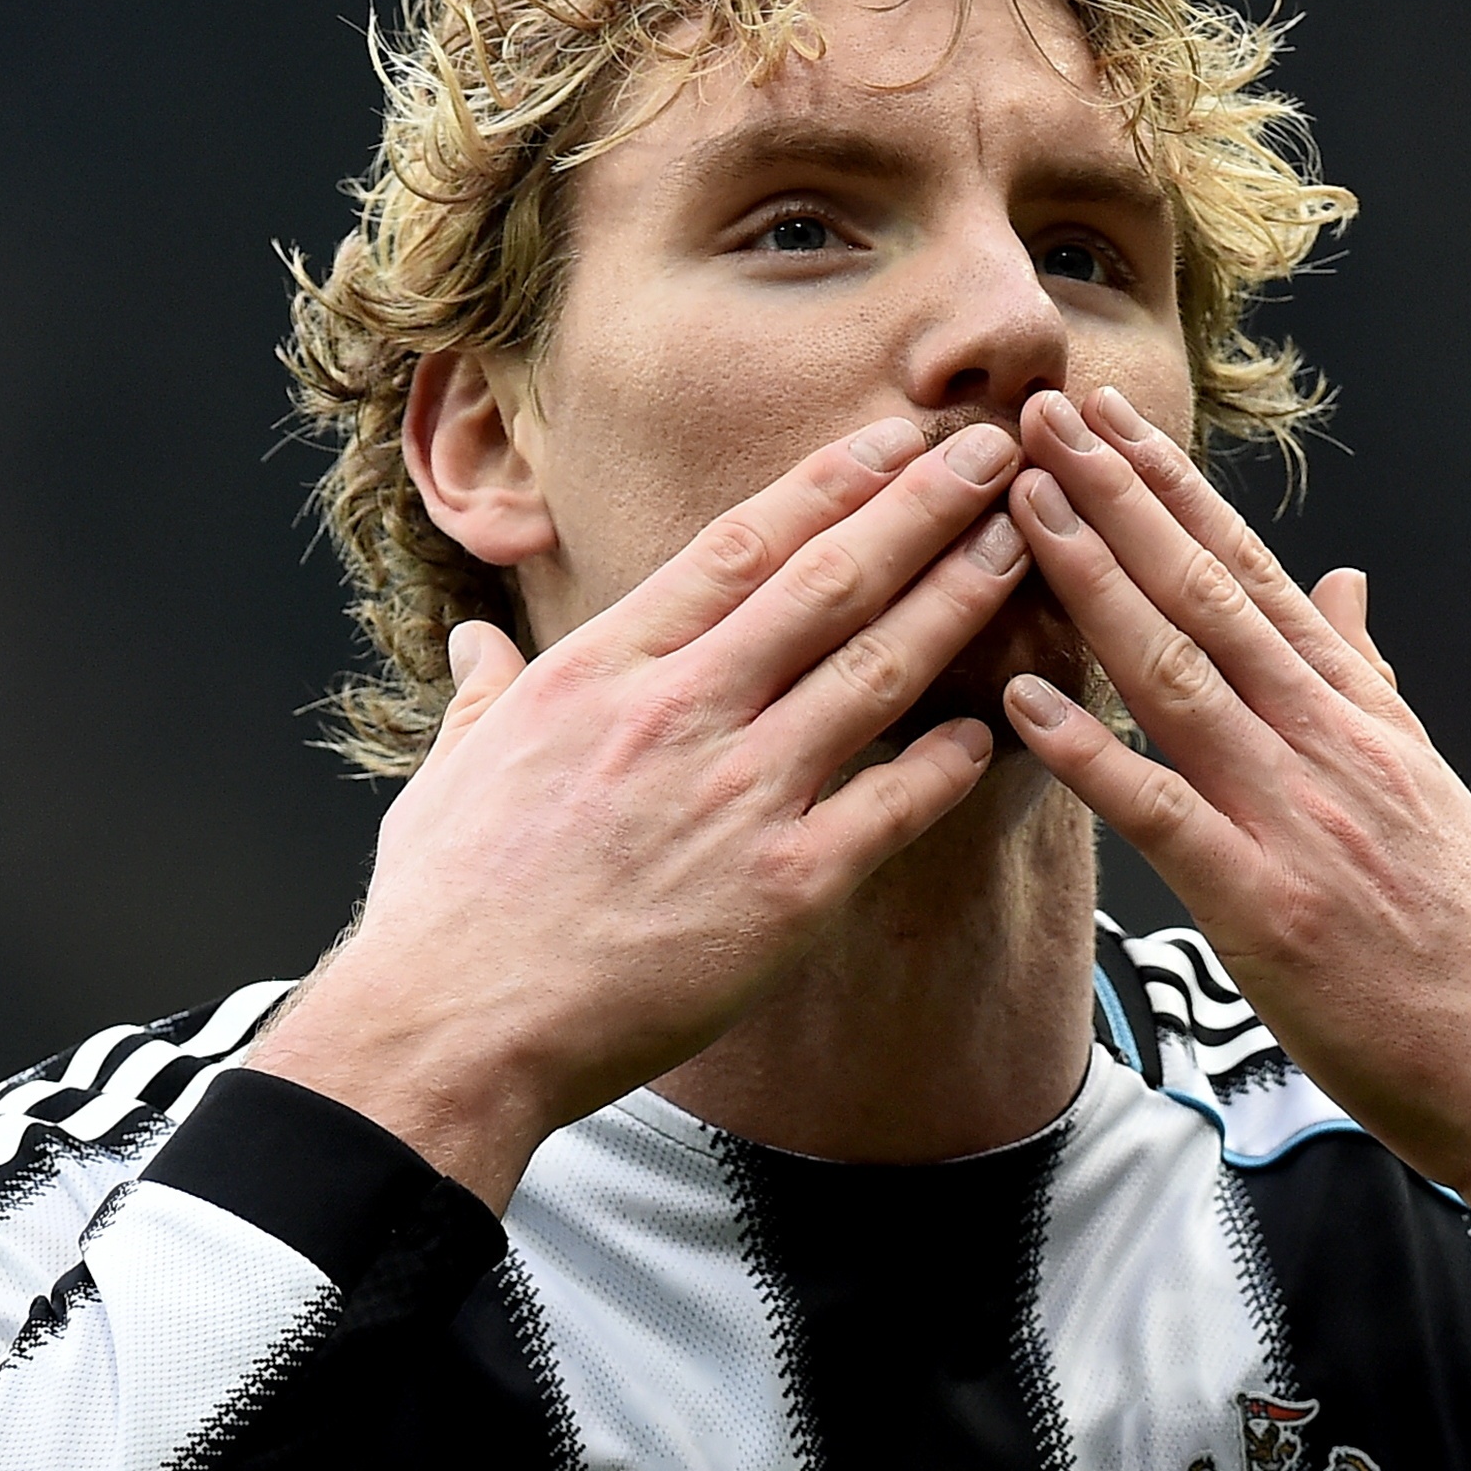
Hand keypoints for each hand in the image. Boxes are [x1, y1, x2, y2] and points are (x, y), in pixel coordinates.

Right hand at [253, 416, 1029, 1208]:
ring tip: (1023, 545)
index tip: (894, 441)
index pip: (740, 546)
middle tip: (996, 453)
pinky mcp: (786, 889)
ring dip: (959, 599)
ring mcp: (741, 796)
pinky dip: (949, 762)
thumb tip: (478, 646)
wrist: (455, 1029)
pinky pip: (893, 806)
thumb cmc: (447, 909)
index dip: (830, 484)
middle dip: (924, 507)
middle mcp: (683, 712)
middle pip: (830, 581)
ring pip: (877, 670)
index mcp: (603, 669)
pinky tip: (995, 728)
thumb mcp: (452, 769)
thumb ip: (486, 693)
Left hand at [999, 388, 1470, 1258]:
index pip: (1249, 571)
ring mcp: (1293, 816)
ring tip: (1025, 506)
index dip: (1173, 488)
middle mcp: (1324, 740)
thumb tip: (1347, 580)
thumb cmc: (1458, 929)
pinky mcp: (1262, 903)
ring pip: (1177, 673)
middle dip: (1118, 496)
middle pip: (1205, 593)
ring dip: (1093, 583)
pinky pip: (1161, 813)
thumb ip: (1368, 675)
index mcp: (1355, 709)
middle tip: (1044, 414)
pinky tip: (1023, 700)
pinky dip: (1090, 753)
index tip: (1110, 420)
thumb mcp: (1423, 777)